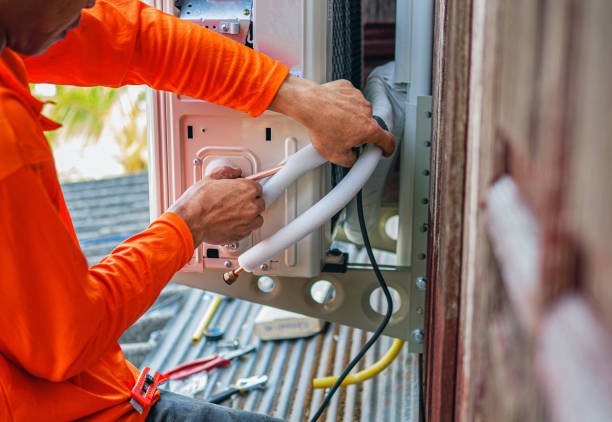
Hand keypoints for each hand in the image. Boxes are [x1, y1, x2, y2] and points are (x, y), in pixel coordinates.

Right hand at [168, 167, 264, 246]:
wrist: (191, 221)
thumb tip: (233, 172)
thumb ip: (227, 173)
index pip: (258, 187)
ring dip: (250, 216)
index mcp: (247, 189)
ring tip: (236, 213)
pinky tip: (232, 223)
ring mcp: (248, 222)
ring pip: (257, 218)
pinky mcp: (242, 235)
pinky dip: (243, 227)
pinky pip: (249, 230)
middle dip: (250, 202)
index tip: (242, 191)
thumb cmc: (198, 202)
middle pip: (259, 203)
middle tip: (237, 202)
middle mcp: (251, 206)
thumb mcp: (211, 178)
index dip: (248, 189)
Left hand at [269, 75, 395, 166]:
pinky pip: (349, 99)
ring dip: (350, 118)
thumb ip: (351, 160)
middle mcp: (367, 111)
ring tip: (333, 123)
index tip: (385, 149)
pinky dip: (342, 105)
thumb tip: (352, 158)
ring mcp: (358, 98)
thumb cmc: (321, 126)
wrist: (308, 104)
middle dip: (359, 133)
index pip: (387, 140)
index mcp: (368, 129)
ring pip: (358, 112)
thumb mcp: (336, 155)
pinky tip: (331, 111)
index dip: (388, 148)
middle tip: (344, 137)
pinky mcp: (348, 88)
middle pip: (369, 126)